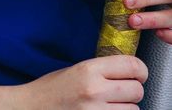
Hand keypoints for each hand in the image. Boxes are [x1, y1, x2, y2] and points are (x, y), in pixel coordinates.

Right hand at [19, 55, 147, 108]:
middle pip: (136, 90)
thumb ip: (103, 69)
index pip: (132, 65)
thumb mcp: (77, 69)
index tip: (138, 73)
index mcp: (89, 70)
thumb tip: (130, 69)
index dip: (140, 70)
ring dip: (127, 108)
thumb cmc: (52, 89)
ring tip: (113, 104)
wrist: (30, 108)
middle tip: (124, 90)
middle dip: (134, 90)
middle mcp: (94, 91)